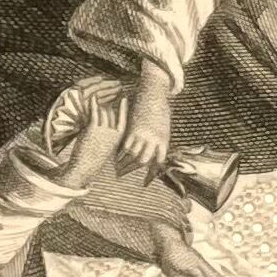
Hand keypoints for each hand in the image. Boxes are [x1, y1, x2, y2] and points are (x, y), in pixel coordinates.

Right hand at [116, 67, 176, 181]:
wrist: (154, 93)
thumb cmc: (161, 109)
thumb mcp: (163, 128)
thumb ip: (159, 140)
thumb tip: (155, 152)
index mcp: (163, 140)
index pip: (157, 162)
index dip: (150, 174)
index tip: (144, 182)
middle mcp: (154, 140)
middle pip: (142, 160)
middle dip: (132, 169)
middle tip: (123, 175)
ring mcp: (143, 134)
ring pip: (132, 154)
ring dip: (123, 163)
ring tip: (116, 169)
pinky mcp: (133, 128)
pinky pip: (125, 144)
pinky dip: (119, 152)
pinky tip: (113, 156)